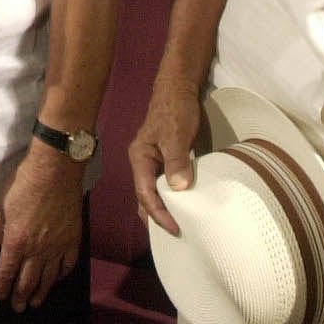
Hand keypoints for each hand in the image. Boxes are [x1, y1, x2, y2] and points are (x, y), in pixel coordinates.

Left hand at [0, 142, 84, 310]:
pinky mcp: (73, 239)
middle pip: (28, 279)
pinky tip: (59, 279)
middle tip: (18, 308)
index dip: (3, 285)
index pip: (7, 271)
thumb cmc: (24, 183)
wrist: (56, 170)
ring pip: (49, 276)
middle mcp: (37, 249)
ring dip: (41, 292)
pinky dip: (63, 274)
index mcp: (17, 241)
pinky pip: (68, 263)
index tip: (1, 296)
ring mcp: (58, 246)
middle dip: (21, 296)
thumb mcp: (3, 204)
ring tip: (36, 303)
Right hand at [129, 76, 201, 235]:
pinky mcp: (167, 161)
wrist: (180, 88)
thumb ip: (176, 160)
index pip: (145, 193)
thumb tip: (179, 188)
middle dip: (157, 217)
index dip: (158, 213)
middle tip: (176, 235)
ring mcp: (155, 162)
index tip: (174, 227)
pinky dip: (173, 198)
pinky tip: (184, 208)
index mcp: (139, 158)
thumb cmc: (175, 109)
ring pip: (155, 193)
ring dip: (165, 209)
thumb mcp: (176, 133)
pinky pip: (166, 185)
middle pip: (146, 197)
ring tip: (179, 227)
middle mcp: (144, 163)